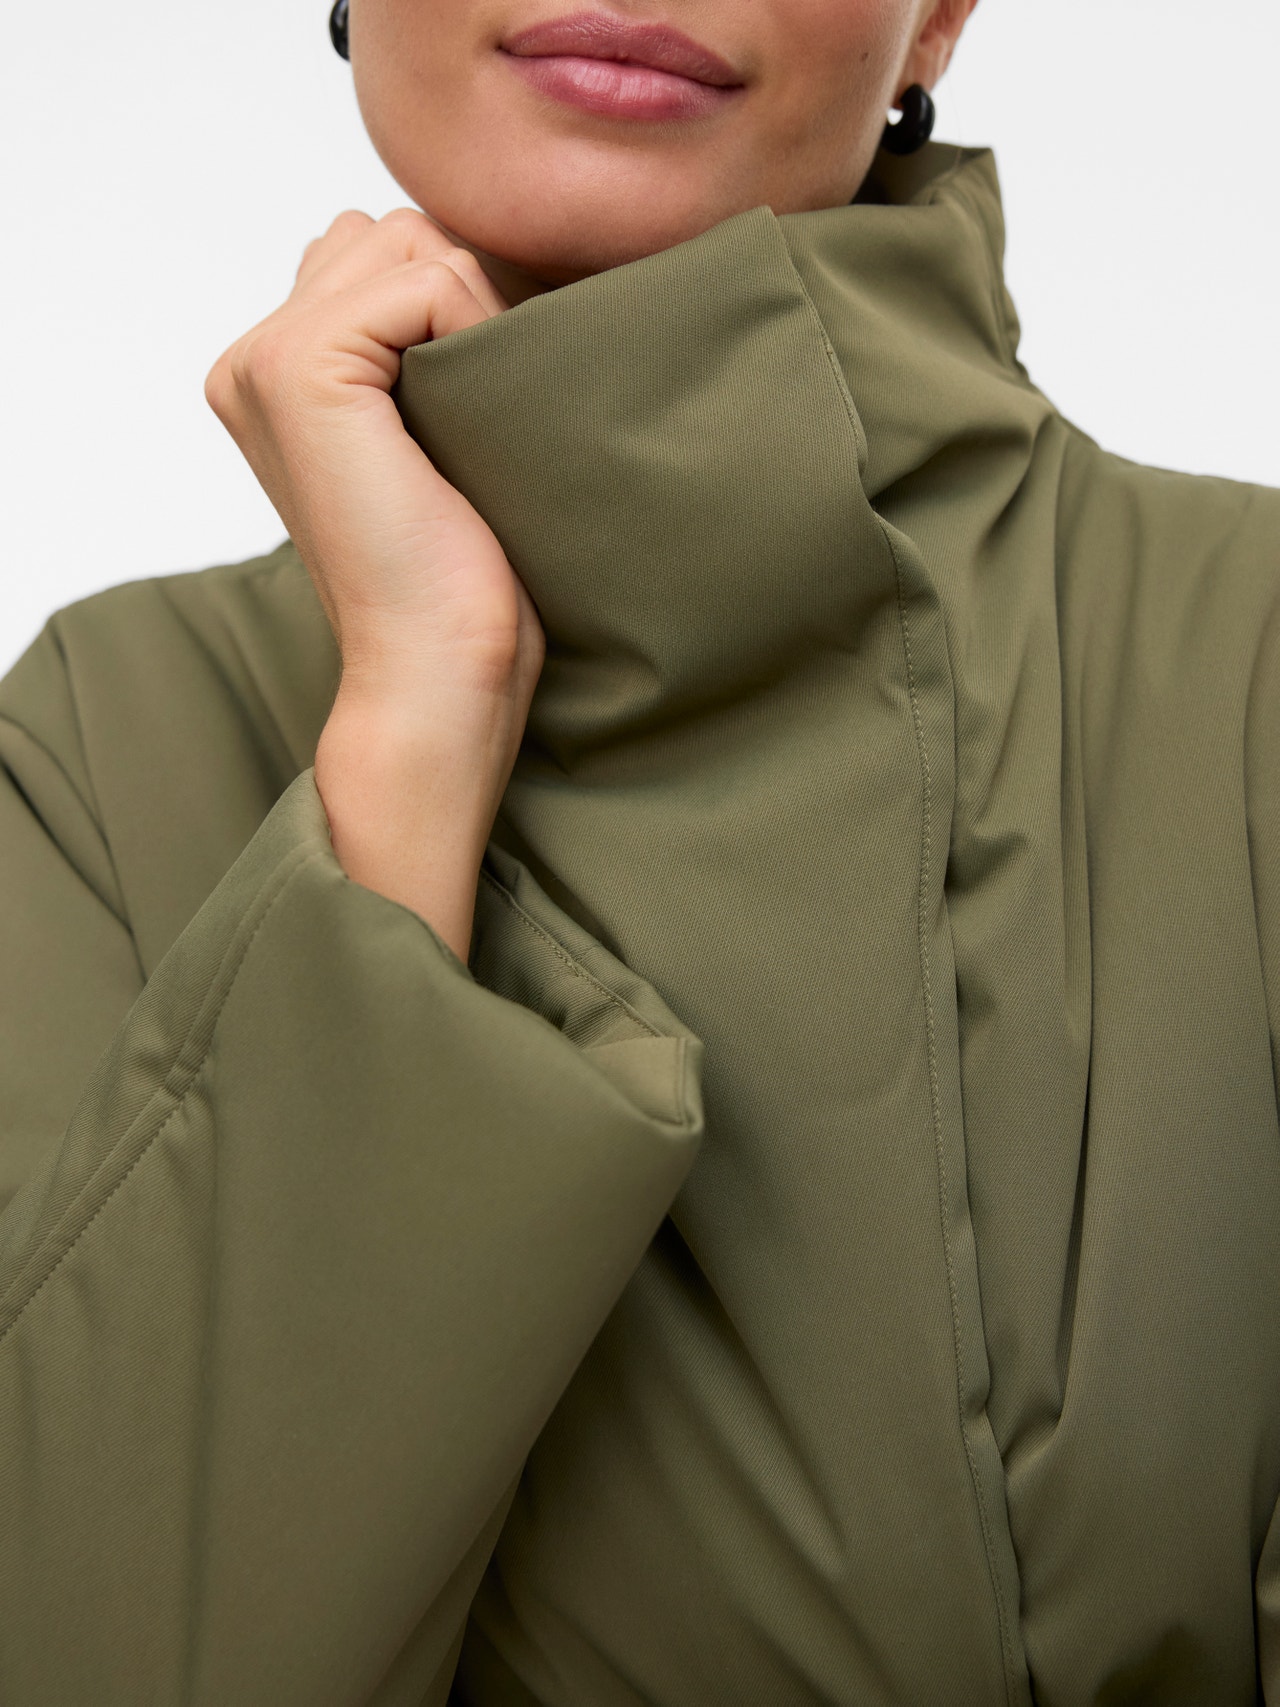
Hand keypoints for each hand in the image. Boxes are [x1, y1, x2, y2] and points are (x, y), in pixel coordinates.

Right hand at [204, 205, 544, 706]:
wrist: (435, 666)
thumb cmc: (455, 577)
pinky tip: (473, 419)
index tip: (477, 409)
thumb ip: (410, 342)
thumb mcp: (431, 434)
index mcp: (270, 374)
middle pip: (395, 235)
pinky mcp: (302, 368)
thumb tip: (454, 261)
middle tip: (482, 416)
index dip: (458, 309)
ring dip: (476, 318)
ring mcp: (265, 358)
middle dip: (466, 303)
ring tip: (473, 422)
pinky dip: (477, 333)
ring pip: (412, 245)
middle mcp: (250, 359)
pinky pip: (428, 280)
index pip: (380, 254)